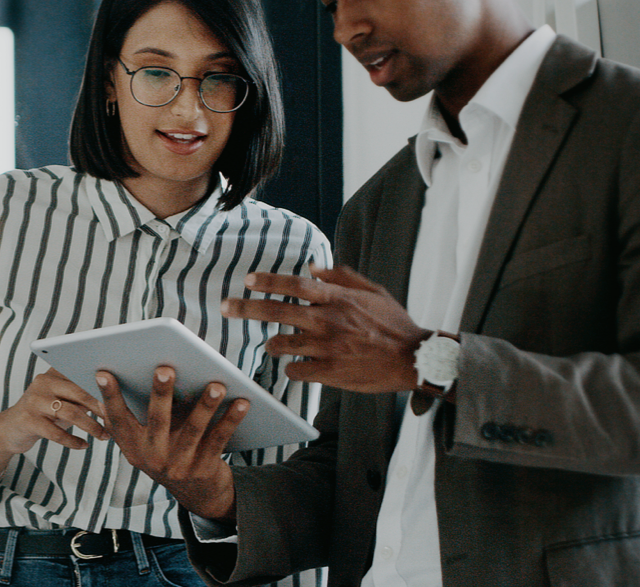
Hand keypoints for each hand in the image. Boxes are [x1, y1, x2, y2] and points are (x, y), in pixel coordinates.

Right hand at [0, 368, 108, 485]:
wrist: (10, 430)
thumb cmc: (45, 413)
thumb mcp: (63, 399)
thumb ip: (82, 394)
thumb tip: (115, 396)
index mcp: (54, 372)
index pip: (82, 374)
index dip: (102, 387)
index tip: (121, 397)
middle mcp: (43, 382)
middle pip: (79, 392)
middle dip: (100, 407)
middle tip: (115, 420)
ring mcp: (34, 400)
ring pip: (69, 413)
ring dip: (91, 426)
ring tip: (104, 436)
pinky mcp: (27, 420)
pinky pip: (55, 432)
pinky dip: (72, 440)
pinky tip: (83, 445)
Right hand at [97, 367, 244, 521]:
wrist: (199, 494)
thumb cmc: (172, 452)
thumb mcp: (151, 441)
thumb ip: (147, 415)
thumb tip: (148, 372)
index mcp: (134, 447)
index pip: (118, 420)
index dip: (110, 397)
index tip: (104, 373)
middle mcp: (153, 458)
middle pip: (157, 420)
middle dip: (161, 393)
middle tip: (165, 369)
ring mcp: (178, 466)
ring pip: (193, 430)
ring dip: (205, 406)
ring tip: (216, 385)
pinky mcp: (204, 469)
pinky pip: (219, 439)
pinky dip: (231, 420)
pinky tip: (242, 402)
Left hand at [221, 264, 428, 392]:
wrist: (413, 359)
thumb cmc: (395, 324)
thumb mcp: (374, 292)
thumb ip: (342, 277)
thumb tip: (314, 268)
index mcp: (338, 298)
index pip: (294, 285)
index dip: (268, 281)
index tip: (248, 281)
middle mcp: (328, 320)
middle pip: (277, 311)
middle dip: (246, 308)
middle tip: (226, 307)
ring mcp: (327, 347)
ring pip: (282, 344)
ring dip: (273, 343)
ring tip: (273, 344)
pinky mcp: (330, 372)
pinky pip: (296, 370)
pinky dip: (293, 368)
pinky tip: (298, 366)